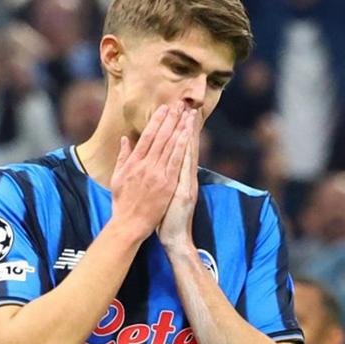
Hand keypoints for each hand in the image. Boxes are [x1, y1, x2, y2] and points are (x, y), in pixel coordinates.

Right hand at [109, 103, 190, 242]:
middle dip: (170, 119)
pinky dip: (181, 146)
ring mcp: (156, 174)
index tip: (163, 108)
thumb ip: (123, 157)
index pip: (147, 136)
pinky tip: (187, 134)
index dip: (156, 121)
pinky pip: (176, 160)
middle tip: (178, 105)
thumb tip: (126, 139)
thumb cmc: (123, 204)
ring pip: (169, 145)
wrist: (129, 224)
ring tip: (186, 114)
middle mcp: (145, 165)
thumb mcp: (117, 178)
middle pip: (160, 137)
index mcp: (133, 163)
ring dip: (178, 128)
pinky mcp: (167, 183)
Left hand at [158, 108, 201, 251]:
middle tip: (188, 106)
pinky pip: (184, 167)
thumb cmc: (164, 217)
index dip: (180, 131)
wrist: (175, 237)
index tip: (181, 114)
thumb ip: (160, 176)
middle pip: (184, 147)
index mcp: (176, 176)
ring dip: (188, 134)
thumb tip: (155, 163)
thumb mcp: (164, 194)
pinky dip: (185, 152)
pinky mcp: (183, 190)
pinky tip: (187, 138)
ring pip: (186, 153)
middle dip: (186, 126)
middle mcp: (184, 177)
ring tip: (190, 115)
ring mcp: (184, 183)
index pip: (178, 149)